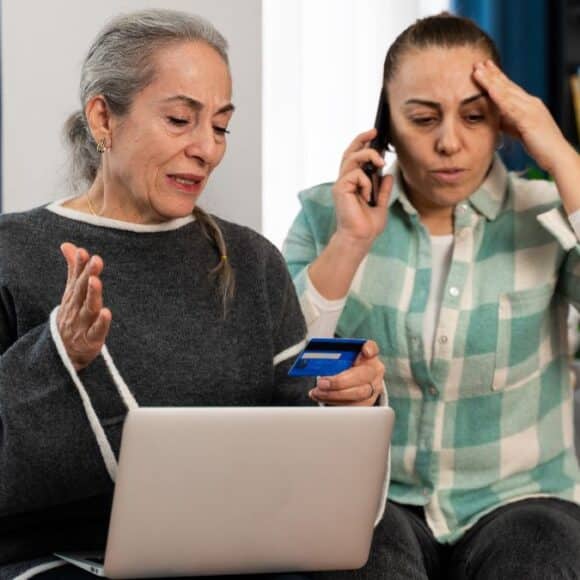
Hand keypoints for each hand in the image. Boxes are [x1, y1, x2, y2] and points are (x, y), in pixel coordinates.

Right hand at [57, 242, 111, 370]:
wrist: (63, 352)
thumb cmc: (72, 316)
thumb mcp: (71, 293)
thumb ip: (74, 269)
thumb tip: (68, 245)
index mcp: (73, 296)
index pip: (76, 278)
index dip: (80, 265)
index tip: (86, 252)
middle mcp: (76, 308)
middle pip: (81, 290)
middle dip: (87, 274)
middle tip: (96, 260)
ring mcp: (82, 324)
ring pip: (88, 308)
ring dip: (92, 294)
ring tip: (96, 280)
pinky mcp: (91, 339)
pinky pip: (96, 331)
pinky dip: (101, 323)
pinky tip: (107, 313)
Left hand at [308, 340, 384, 405]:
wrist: (355, 377)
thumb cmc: (348, 364)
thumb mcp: (343, 356)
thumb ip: (335, 355)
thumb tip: (314, 358)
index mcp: (369, 356)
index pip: (372, 349)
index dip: (369, 349)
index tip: (365, 352)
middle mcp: (375, 371)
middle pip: (361, 376)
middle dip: (339, 382)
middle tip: (321, 383)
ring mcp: (374, 388)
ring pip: (358, 395)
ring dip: (334, 395)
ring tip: (317, 393)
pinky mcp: (368, 402)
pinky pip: (353, 406)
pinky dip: (335, 403)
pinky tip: (322, 398)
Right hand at [332, 129, 393, 248]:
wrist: (360, 237)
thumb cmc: (367, 225)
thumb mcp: (381, 204)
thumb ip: (384, 190)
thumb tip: (388, 175)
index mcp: (352, 184)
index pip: (354, 158)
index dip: (362, 144)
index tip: (374, 134)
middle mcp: (344, 182)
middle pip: (349, 152)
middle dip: (361, 139)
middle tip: (374, 132)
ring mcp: (341, 184)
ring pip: (353, 158)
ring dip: (369, 156)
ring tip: (381, 163)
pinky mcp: (340, 188)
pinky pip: (356, 174)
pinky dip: (366, 182)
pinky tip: (367, 195)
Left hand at [473, 60, 569, 173]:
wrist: (557, 156)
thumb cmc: (540, 146)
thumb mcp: (520, 131)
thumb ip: (509, 123)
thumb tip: (496, 118)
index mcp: (529, 106)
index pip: (510, 89)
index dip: (497, 78)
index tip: (485, 69)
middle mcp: (531, 103)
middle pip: (508, 86)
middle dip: (493, 74)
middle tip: (479, 63)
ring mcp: (531, 109)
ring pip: (507, 92)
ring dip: (492, 81)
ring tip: (479, 71)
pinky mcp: (529, 119)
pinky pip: (511, 106)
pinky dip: (499, 96)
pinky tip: (489, 89)